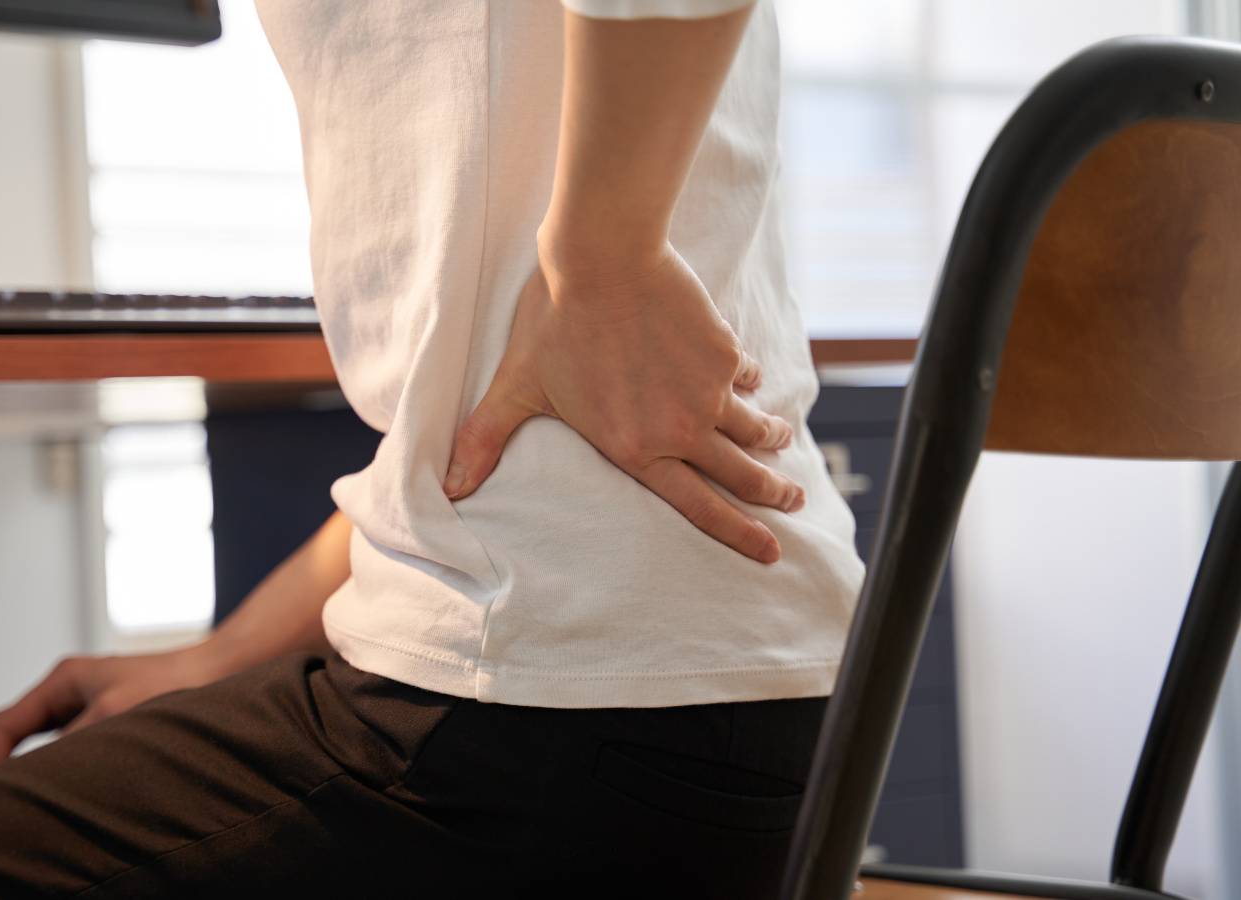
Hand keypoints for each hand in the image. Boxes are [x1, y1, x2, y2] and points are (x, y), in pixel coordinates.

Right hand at [0, 646, 219, 786]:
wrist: (216, 672)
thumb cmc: (171, 688)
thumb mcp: (118, 716)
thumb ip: (74, 743)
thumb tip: (37, 776)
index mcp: (62, 681)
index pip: (4, 724)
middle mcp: (64, 689)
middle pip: (2, 729)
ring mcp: (78, 702)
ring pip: (21, 737)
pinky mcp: (95, 717)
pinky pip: (46, 744)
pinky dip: (26, 765)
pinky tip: (22, 789)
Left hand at [443, 242, 803, 563]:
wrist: (601, 258)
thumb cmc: (554, 323)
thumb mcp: (516, 387)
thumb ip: (485, 440)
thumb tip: (446, 489)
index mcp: (636, 450)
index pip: (697, 507)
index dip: (737, 534)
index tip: (769, 551)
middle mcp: (681, 430)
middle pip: (740, 475)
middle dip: (772, 492)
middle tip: (794, 500)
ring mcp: (708, 391)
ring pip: (754, 429)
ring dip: (770, 440)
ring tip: (779, 442)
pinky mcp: (723, 351)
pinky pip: (746, 377)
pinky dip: (748, 382)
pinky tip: (747, 380)